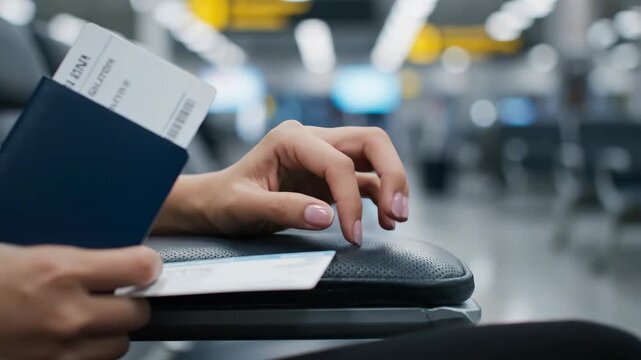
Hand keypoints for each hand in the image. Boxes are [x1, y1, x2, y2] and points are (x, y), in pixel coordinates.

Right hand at [0, 244, 161, 359]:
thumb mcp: (23, 253)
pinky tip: (71, 338)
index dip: (147, 264)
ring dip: (111, 331)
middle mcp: (66, 315)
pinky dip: (88, 352)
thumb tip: (106, 258)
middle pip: (137, 313)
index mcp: (60, 273)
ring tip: (91, 318)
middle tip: (117, 293)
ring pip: (119, 345)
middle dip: (132, 300)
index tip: (145, 263)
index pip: (140, 268)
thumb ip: (71, 258)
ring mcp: (58, 350)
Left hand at [155, 121, 408, 244]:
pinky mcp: (329, 174)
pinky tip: (383, 219)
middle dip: (392, 175)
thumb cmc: (224, 200)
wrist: (215, 202)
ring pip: (374, 156)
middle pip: (371, 142)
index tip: (351, 234)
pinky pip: (365, 178)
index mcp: (290, 138)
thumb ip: (283, 209)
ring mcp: (323, 155)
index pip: (337, 162)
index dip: (350, 199)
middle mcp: (312, 139)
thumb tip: (326, 216)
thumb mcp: (244, 207)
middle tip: (398, 213)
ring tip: (396, 218)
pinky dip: (379, 195)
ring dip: (392, 183)